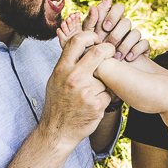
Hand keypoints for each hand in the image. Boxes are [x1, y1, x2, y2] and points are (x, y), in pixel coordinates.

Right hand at [41, 28, 115, 148]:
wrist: (57, 131)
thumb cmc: (57, 104)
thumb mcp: (55, 79)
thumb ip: (67, 63)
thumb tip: (81, 45)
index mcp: (62, 69)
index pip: (78, 40)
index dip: (91, 35)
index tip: (97, 39)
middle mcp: (73, 78)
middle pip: (98, 52)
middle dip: (109, 49)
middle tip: (112, 52)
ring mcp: (86, 92)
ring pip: (105, 77)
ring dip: (104, 83)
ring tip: (91, 94)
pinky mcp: (97, 105)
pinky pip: (108, 94)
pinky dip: (104, 98)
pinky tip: (93, 105)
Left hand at [82, 0, 149, 61]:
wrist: (108, 79)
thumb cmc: (95, 58)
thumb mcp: (89, 41)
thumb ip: (90, 24)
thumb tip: (94, 6)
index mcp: (112, 23)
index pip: (118, 8)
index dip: (113, 15)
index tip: (105, 27)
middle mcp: (123, 29)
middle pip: (126, 22)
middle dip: (117, 34)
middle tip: (108, 44)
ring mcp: (133, 38)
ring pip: (135, 32)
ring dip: (124, 45)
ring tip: (117, 58)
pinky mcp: (142, 48)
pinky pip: (144, 43)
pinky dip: (136, 50)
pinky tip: (128, 59)